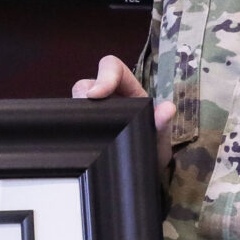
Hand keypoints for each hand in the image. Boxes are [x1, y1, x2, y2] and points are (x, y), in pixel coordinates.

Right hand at [72, 56, 176, 171]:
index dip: (103, 75)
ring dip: (76, 115)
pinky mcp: (83, 128)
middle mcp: (108, 98)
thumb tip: (168, 109)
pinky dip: (73, 129)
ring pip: (75, 104)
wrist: (145, 171)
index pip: (113, 67)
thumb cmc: (152, 148)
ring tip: (84, 133)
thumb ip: (163, 123)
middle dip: (82, 97)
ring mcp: (94, 113)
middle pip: (85, 84)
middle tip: (84, 118)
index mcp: (129, 91)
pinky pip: (71, 122)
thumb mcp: (160, 137)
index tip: (96, 95)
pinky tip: (79, 142)